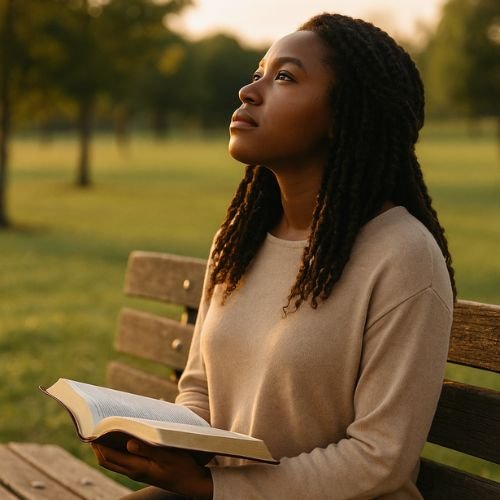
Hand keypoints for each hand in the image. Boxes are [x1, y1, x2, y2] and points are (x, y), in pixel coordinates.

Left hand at [91, 440, 212, 498]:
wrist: (191, 483)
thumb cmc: (182, 467)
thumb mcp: (168, 455)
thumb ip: (148, 449)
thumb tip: (128, 443)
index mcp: (137, 468)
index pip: (108, 457)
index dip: (97, 444)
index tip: (93, 428)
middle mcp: (133, 471)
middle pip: (106, 460)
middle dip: (98, 445)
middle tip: (95, 427)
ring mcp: (137, 472)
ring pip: (114, 461)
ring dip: (107, 447)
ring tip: (107, 430)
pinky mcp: (143, 469)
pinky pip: (123, 460)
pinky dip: (117, 450)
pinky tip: (124, 437)